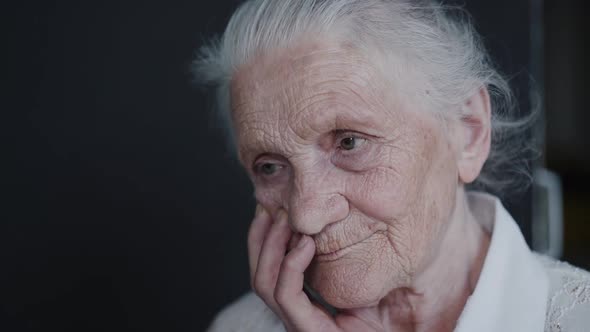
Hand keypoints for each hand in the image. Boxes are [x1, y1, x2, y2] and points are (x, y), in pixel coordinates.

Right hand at [248, 205, 384, 331]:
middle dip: (261, 237)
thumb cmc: (387, 317)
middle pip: (259, 275)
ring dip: (272, 245)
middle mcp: (295, 316)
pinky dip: (290, 266)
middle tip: (271, 208)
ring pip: (265, 283)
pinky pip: (287, 295)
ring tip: (286, 220)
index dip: (264, 239)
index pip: (269, 271)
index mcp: (303, 306)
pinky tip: (305, 244)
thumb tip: (327, 224)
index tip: (271, 210)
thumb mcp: (360, 281)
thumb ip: (341, 262)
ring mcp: (299, 325)